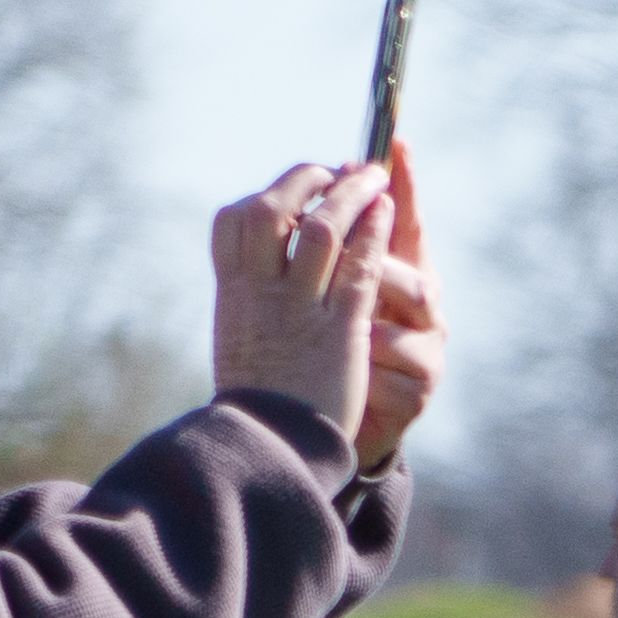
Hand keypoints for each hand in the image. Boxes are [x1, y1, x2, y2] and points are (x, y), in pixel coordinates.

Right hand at [207, 156, 397, 446]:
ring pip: (323, 230)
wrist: (272, 447)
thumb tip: (263, 263)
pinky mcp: (339, 328)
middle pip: (275, 211)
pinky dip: (374, 231)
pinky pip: (359, 266)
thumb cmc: (260, 397)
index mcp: (230, 293)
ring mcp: (298, 307)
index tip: (294, 187)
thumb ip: (250, 296)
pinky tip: (387, 212)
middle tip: (337, 170)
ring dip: (351, 195)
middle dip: (308, 180)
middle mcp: (258, 292)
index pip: (233, 221)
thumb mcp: (239, 336)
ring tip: (374, 177)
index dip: (267, 195)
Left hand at [351, 141, 443, 469]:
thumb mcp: (320, 294)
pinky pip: (392, 358)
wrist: (320, 430)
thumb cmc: (323, 352)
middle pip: (409, 264)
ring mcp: (425, 347)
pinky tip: (346, 363)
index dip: (405, 183)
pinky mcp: (420, 390)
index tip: (396, 143)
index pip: (405, 221)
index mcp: (398, 277)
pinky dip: (364, 357)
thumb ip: (325, 249)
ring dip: (365, 304)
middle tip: (341, 238)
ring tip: (330, 316)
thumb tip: (310, 184)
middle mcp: (421, 307)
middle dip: (372, 249)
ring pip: (411, 301)